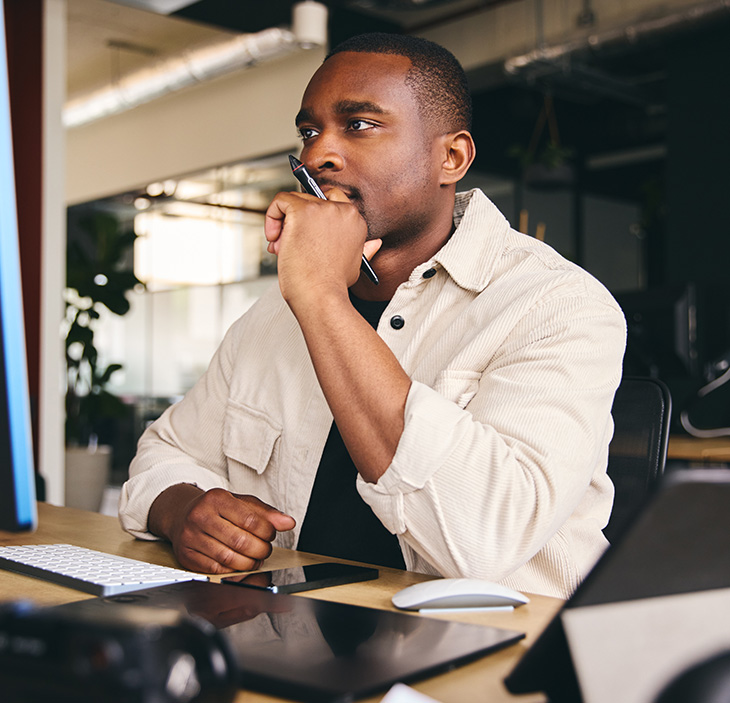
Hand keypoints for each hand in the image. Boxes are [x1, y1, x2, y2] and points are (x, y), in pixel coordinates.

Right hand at [149, 485, 295, 573]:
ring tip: (255, 558)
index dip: (267, 531)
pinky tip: (239, 564)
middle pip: (240, 541)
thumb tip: (288, 523)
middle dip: (260, 550)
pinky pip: (215, 569)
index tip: (271, 534)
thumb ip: (265, 513)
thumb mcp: (241, 503)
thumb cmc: (217, 509)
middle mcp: (200, 516)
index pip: (250, 520)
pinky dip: (232, 571)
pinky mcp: (186, 556)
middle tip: (265, 550)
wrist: (182, 514)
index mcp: (216, 498)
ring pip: (228, 558)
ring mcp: (190, 537)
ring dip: (249, 563)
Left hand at [264, 188, 380, 304]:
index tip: (306, 234)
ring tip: (283, 248)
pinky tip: (275, 239)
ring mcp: (322, 209)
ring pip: (294, 201)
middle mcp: (342, 210)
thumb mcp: (355, 265)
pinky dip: (271, 216)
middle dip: (296, 223)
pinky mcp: (302, 211)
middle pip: (310, 201)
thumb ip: (363, 249)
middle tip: (289, 246)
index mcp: (355, 221)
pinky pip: (280, 201)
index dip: (315, 216)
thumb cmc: (333, 285)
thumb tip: (375, 244)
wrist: (321, 296)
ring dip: (283, 224)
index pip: (332, 200)